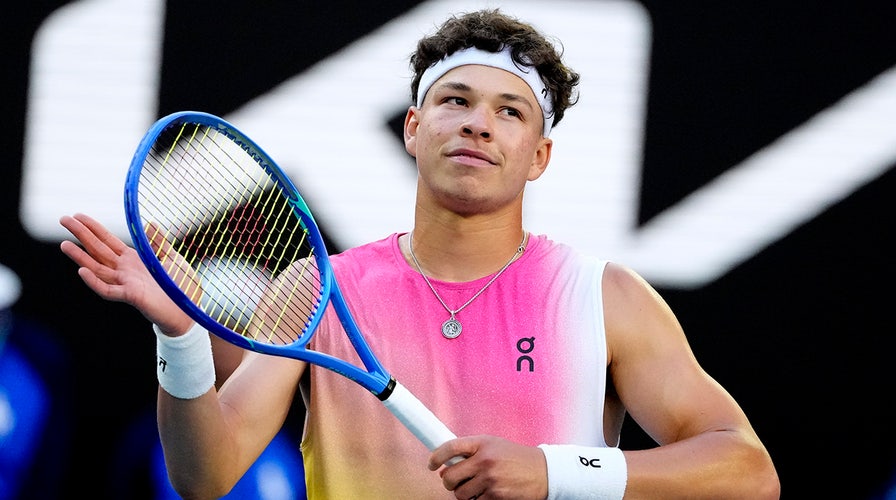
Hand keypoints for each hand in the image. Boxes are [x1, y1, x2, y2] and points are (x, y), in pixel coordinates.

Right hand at [59, 213, 193, 334]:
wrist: (188, 311)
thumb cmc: (179, 286)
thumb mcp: (170, 258)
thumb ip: (158, 242)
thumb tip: (148, 223)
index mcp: (132, 259)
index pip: (108, 240)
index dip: (93, 228)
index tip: (78, 215)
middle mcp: (124, 270)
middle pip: (98, 250)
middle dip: (81, 235)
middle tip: (63, 219)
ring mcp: (125, 283)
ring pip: (97, 268)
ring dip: (80, 257)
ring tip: (64, 245)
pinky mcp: (131, 296)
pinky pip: (108, 290)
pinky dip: (94, 282)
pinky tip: (82, 271)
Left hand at [429, 435, 547, 499]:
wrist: (544, 472)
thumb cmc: (515, 458)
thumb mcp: (493, 446)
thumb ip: (469, 453)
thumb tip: (443, 470)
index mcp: (482, 443)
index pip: (449, 447)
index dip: (435, 457)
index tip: (431, 464)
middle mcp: (485, 460)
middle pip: (450, 476)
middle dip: (449, 482)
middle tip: (456, 481)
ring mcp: (490, 479)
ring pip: (460, 494)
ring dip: (463, 493)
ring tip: (475, 487)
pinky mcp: (496, 496)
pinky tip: (487, 493)